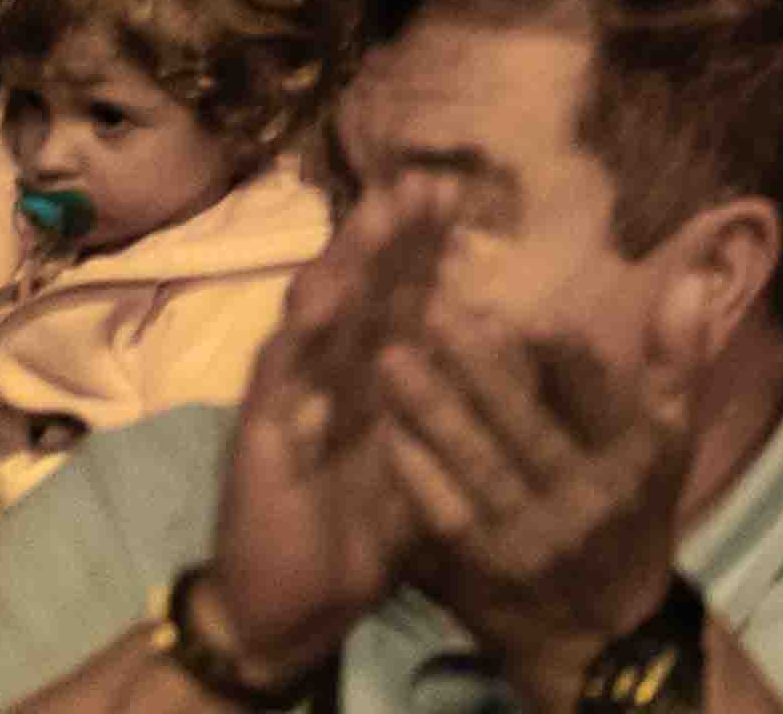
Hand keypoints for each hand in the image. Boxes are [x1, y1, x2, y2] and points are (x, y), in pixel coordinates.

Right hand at [193, 198, 446, 687]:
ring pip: (315, 316)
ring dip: (345, 264)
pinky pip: (276, 385)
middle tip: (424, 179)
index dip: (427, 243)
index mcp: (376, 368)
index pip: (402, 292)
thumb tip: (525, 328)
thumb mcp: (435, 446)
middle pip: (360, 287)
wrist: (297, 602)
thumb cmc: (370, 519)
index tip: (462, 189)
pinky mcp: (257, 439)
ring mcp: (290, 397)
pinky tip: (317, 307)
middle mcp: (331, 369)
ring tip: (375, 218)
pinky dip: (297, 345)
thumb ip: (466, 389)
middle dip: (389, 233)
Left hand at [375, 322, 692, 696]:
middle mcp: (583, 497)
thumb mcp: (671, 443)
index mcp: (634, 460)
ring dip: (432, 410)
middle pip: (525, 424)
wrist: (600, 627)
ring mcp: (528, 534)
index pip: (600, 398)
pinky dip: (416, 472)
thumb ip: (676, 364)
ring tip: (395, 361)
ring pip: (476, 462)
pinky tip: (389, 433)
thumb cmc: (635, 515)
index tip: (528, 313)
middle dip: (479, 367)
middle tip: (436, 316)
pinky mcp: (483, 564)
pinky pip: (445, 511)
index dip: (566, 359)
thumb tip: (687, 281)